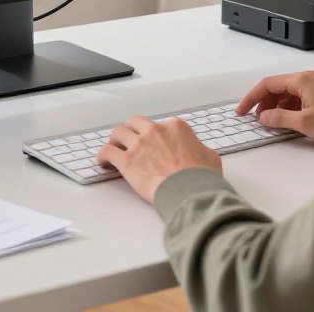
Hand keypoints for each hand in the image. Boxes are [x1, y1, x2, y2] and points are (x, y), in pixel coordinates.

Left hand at [96, 116, 220, 202]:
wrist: (190, 191)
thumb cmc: (201, 177)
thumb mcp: (210, 157)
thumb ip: (200, 149)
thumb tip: (199, 152)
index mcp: (175, 127)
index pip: (160, 125)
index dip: (155, 135)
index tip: (153, 143)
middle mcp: (155, 131)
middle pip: (135, 123)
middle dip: (131, 130)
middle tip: (129, 139)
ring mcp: (139, 144)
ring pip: (119, 132)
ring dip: (115, 140)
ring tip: (113, 148)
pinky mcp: (127, 161)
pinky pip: (108, 152)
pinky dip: (103, 155)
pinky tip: (103, 162)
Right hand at [236, 71, 313, 142]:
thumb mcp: (304, 122)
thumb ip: (279, 118)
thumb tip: (264, 117)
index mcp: (301, 80)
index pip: (267, 84)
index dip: (251, 98)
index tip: (242, 110)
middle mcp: (308, 77)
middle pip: (277, 87)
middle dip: (264, 103)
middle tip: (257, 119)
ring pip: (288, 92)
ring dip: (277, 106)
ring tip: (272, 122)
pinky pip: (299, 96)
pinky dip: (290, 106)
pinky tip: (289, 119)